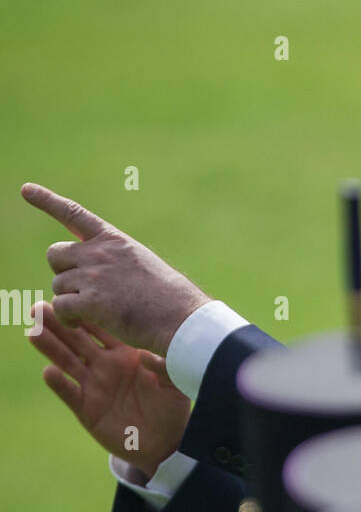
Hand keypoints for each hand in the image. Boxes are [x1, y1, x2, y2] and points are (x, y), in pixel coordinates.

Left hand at [21, 182, 210, 356]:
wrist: (182, 317)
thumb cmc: (168, 297)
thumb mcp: (141, 263)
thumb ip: (113, 260)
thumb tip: (89, 270)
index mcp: (114, 240)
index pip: (74, 214)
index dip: (47, 201)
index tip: (26, 190)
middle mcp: (100, 253)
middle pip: (55, 255)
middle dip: (62, 272)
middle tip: (80, 289)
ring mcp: (95, 276)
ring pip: (58, 284)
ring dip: (68, 300)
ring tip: (91, 311)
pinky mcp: (92, 302)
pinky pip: (61, 306)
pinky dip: (68, 317)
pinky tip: (84, 321)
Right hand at [29, 301, 191, 479]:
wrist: (165, 442)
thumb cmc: (171, 406)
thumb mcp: (174, 383)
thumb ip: (164, 367)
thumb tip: (146, 355)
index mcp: (124, 352)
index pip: (100, 327)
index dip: (85, 312)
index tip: (73, 295)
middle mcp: (104, 365)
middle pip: (76, 339)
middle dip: (58, 323)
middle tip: (40, 307)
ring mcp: (93, 386)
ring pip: (67, 362)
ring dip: (50, 347)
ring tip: (34, 331)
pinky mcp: (86, 409)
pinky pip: (70, 393)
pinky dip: (59, 383)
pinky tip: (49, 371)